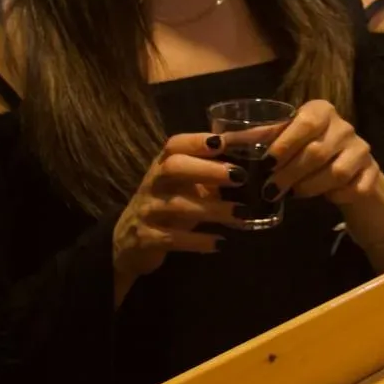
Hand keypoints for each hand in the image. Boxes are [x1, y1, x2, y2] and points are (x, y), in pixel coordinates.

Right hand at [113, 133, 254, 283]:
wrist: (129, 242)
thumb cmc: (168, 204)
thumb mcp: (184, 184)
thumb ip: (211, 170)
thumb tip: (254, 153)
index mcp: (163, 165)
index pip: (174, 145)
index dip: (197, 140)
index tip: (222, 142)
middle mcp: (153, 183)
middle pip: (174, 167)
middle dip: (207, 170)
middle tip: (239, 176)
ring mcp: (147, 211)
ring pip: (177, 205)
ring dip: (213, 209)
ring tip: (241, 214)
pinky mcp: (146, 239)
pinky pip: (172, 238)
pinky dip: (197, 241)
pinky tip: (219, 243)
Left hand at [264, 99, 382, 205]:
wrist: (347, 164)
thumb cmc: (308, 147)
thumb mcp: (287, 138)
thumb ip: (262, 138)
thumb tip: (224, 141)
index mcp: (322, 111)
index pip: (306, 123)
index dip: (285, 144)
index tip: (266, 163)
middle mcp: (345, 127)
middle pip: (318, 152)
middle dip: (290, 174)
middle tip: (270, 189)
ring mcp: (362, 149)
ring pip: (337, 173)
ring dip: (311, 187)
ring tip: (294, 194)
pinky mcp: (373, 172)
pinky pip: (356, 188)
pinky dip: (338, 196)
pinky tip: (326, 197)